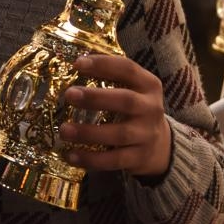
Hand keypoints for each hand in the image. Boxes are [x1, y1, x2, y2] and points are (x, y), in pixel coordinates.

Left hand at [59, 54, 171, 176]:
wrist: (160, 146)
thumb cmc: (136, 110)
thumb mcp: (133, 90)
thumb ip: (111, 78)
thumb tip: (74, 63)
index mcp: (148, 85)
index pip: (128, 69)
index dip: (103, 65)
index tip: (77, 63)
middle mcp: (151, 108)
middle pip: (125, 101)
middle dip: (96, 98)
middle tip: (69, 95)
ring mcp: (147, 135)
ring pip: (119, 134)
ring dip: (88, 132)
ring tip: (64, 130)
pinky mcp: (139, 158)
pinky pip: (114, 160)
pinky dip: (91, 159)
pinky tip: (71, 155)